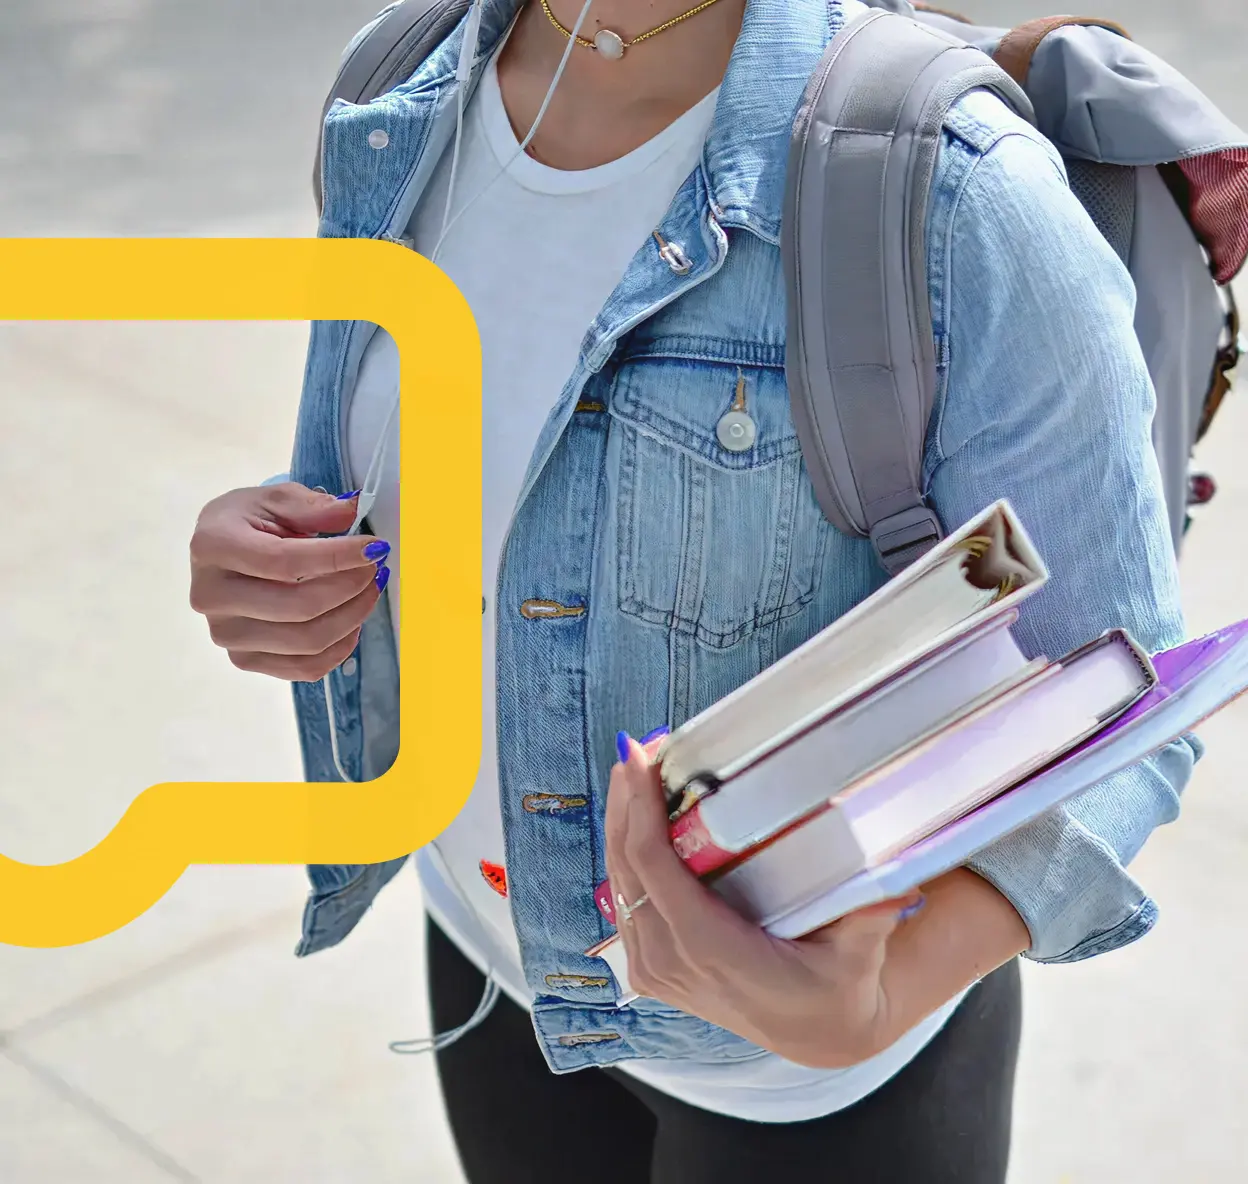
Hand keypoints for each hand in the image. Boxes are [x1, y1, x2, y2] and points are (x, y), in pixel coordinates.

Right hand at [189, 483, 390, 681]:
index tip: (375, 548)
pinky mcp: (244, 659)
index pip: (284, 562)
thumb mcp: (275, 499)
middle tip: (376, 568)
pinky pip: (305, 668)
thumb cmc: (248, 522)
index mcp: (213, 547)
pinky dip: (340, 647)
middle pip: (299, 607)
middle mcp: (211, 596)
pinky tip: (352, 621)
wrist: (220, 553)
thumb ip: (312, 507)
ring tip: (369, 590)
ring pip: (307, 642)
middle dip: (351, 587)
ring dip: (352, 616)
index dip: (337, 557)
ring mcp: (226, 634)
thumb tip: (351, 511)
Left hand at [604, 733, 928, 1069]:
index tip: (640, 760)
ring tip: (632, 770)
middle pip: (627, 868)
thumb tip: (895, 889)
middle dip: (626, 803)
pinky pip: (625, 902)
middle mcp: (672, 963)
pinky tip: (632, 817)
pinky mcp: (651, 968)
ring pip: (618, 884)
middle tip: (636, 748)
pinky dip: (624, 854)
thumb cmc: (838, 985)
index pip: (655, 872)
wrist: (818, 1032)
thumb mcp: (859, 954)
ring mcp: (656, 970)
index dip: (640, 813)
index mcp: (712, 952)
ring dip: (620, 824)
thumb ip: (870, 919)